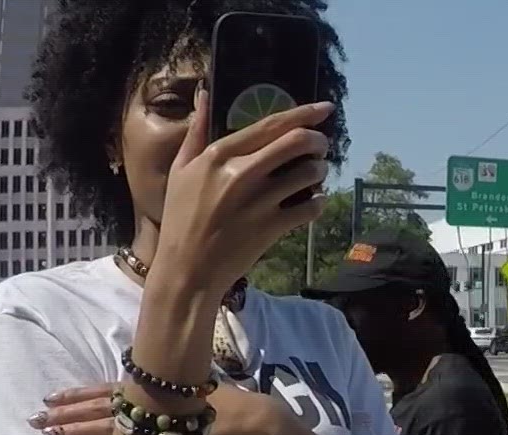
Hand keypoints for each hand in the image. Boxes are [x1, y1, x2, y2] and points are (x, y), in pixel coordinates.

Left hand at [32, 380, 286, 434]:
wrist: (256, 422)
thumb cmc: (227, 405)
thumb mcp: (189, 390)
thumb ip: (163, 391)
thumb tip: (142, 388)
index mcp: (154, 390)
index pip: (105, 390)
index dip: (76, 394)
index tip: (50, 396)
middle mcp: (152, 405)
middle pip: (99, 409)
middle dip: (66, 413)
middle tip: (35, 419)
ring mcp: (159, 425)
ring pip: (108, 428)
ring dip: (77, 433)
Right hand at [148, 88, 333, 301]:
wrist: (188, 267)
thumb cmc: (182, 217)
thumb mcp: (181, 170)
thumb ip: (196, 131)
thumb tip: (204, 93)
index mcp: (219, 154)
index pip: (271, 124)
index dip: (304, 113)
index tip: (325, 108)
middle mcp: (242, 172)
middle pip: (297, 142)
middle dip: (318, 140)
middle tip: (320, 146)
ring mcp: (260, 200)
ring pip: (309, 173)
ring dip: (320, 170)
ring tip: (315, 173)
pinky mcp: (273, 226)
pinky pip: (311, 207)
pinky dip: (319, 201)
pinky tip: (314, 201)